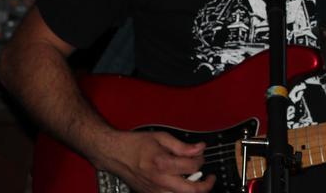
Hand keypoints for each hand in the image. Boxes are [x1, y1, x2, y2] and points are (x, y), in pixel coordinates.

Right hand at [94, 130, 215, 192]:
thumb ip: (182, 146)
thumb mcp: (161, 137)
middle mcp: (159, 180)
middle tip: (210, 178)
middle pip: (190, 190)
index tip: (200, 154)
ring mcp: (154, 190)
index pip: (192, 166)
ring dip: (192, 190)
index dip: (201, 159)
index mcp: (162, 163)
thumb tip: (199, 148)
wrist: (115, 154)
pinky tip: (181, 184)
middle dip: (205, 185)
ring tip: (196, 181)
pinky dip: (179, 192)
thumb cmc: (136, 144)